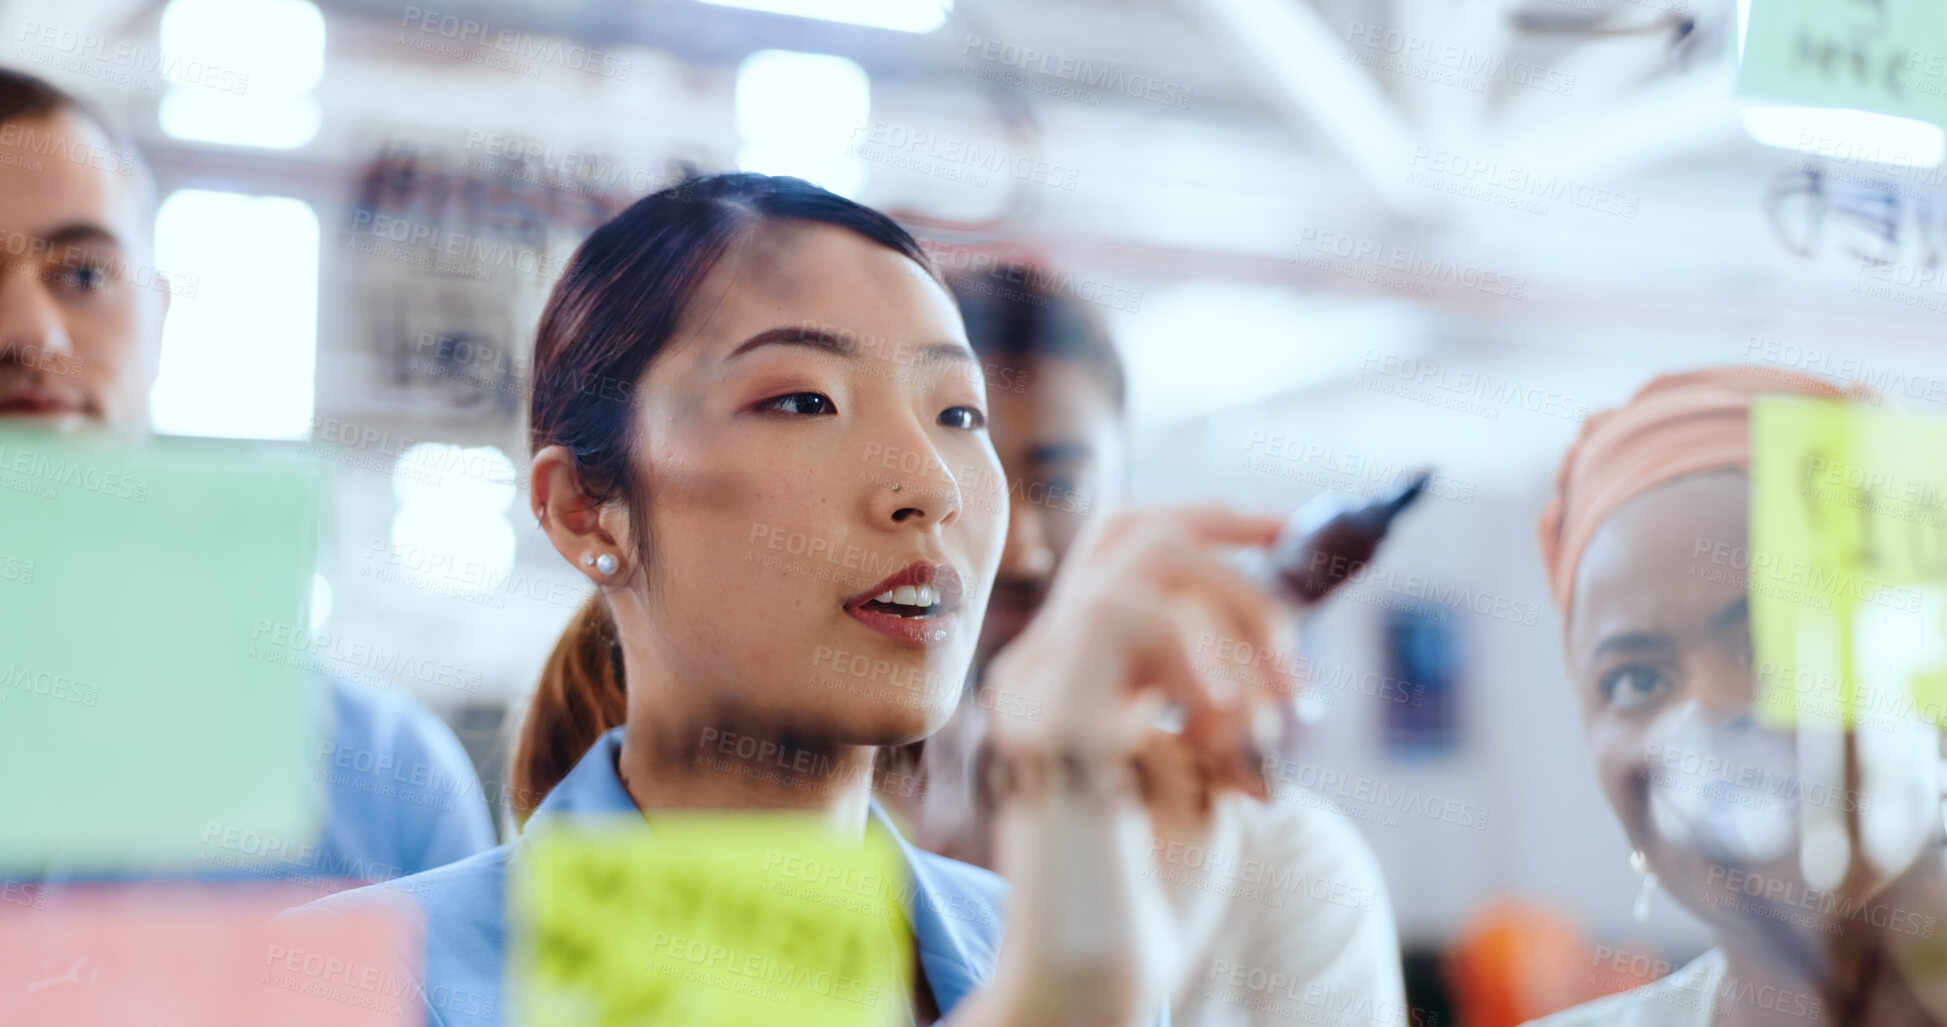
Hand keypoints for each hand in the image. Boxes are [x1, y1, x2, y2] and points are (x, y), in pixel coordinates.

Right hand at [973, 505, 1299, 1026]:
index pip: (1126, 551)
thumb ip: (1220, 698)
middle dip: (1233, 545)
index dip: (1213, 523)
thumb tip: (1274, 634)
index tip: (1291, 532)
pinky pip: (1126, 611)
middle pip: (1130, 528)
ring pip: (1142, 559)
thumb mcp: (1206, 771)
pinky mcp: (1048, 704)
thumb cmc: (1151, 897)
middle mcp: (1045, 664)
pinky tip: (1226, 732)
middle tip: (1294, 647)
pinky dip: (1202, 657)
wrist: (1097, 973)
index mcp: (1075, 675)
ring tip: (1270, 717)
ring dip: (1236, 619)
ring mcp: (1036, 679)